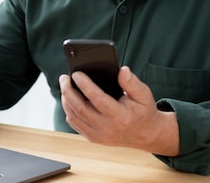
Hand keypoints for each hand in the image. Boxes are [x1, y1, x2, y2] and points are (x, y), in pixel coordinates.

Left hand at [59, 66, 178, 155]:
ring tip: (64, 85)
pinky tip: (68, 99)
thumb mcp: (144, 94)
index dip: (86, 86)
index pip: (99, 100)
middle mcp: (108, 128)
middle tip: (64, 77)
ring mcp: (99, 136)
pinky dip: (69, 110)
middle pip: (81, 109)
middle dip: (68, 91)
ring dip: (66, 100)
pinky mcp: (93, 138)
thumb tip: (122, 70)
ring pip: (74, 117)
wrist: (146, 135)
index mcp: (121, 117)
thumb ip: (132, 82)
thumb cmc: (143, 111)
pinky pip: (75, 124)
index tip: (76, 74)